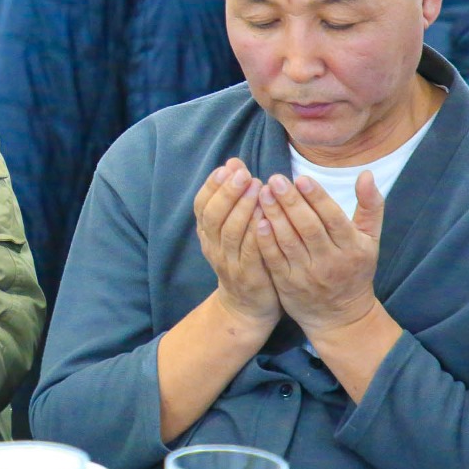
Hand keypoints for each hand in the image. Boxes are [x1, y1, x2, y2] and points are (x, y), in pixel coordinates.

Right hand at [193, 159, 281, 331]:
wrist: (247, 306)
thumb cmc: (245, 259)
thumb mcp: (232, 228)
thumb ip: (233, 198)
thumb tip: (234, 162)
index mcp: (208, 234)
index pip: (202, 205)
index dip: (213, 186)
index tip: (228, 167)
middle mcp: (213, 247)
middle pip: (214, 217)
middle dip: (227, 192)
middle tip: (243, 174)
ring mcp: (229, 263)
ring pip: (230, 233)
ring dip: (242, 208)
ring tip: (257, 188)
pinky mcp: (248, 276)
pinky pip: (250, 253)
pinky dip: (256, 235)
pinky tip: (266, 218)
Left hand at [252, 172, 383, 334]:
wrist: (340, 316)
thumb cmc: (355, 269)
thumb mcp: (370, 239)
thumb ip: (371, 206)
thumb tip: (366, 173)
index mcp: (353, 247)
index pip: (333, 218)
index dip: (317, 197)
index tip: (301, 178)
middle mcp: (331, 261)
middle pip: (308, 227)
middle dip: (291, 202)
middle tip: (275, 180)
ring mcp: (308, 274)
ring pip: (289, 241)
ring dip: (274, 215)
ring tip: (262, 193)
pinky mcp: (288, 284)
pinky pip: (274, 259)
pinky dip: (265, 240)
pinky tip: (257, 221)